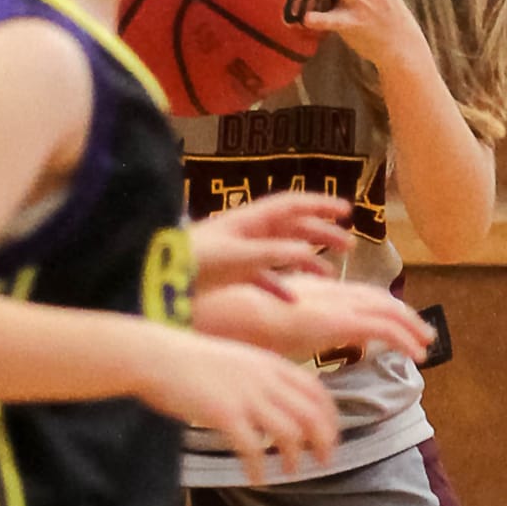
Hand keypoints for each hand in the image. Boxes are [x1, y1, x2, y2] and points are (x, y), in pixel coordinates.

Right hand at [136, 328, 339, 481]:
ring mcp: (246, 396)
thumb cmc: (192, 361)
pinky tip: (256, 479)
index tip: (330, 438)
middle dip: (323, 442)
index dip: (330, 419)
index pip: (318, 392)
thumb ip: (263, 379)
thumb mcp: (239, 361)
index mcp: (272, 364)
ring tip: (290, 471)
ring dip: (294, 457)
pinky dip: (259, 468)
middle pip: (312, 415)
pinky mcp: (225, 414)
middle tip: (322, 462)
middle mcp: (265, 379)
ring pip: (289, 434)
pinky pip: (252, 448)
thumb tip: (281, 405)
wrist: (157, 356)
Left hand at [189, 191, 351, 287]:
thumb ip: (272, 253)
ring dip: (307, 260)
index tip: (347, 211)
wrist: (158, 276)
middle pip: (293, 227)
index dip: (321, 206)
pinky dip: (281, 286)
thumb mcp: (237, 256)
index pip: (293, 205)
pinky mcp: (231, 272)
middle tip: (348, 246)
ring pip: (282, 251)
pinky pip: (264, 276)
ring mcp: (240, 252)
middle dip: (322, 233)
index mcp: (251, 220)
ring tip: (329, 273)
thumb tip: (307, 248)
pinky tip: (293, 301)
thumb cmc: (195, 261)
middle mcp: (248, 232)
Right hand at [253, 274, 434, 366]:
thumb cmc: (239, 324)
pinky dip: (404, 340)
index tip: (392, 320)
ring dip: (411, 327)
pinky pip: (383, 330)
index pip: (356, 294)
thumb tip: (288, 350)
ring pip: (388, 311)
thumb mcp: (269, 326)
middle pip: (377, 299)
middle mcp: (330, 293)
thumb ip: (286, 333)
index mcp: (314, 291)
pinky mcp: (341, 322)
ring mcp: (336, 305)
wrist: (230, 317)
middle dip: (403, 314)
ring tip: (426, 344)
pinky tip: (416, 355)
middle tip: (421, 331)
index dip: (379, 306)